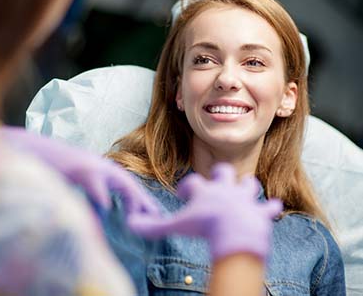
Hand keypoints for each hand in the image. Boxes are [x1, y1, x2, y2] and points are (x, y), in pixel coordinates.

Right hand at [0, 126, 158, 215]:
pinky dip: (101, 195)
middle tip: (157, 217)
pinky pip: (94, 183)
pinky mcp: (78, 167)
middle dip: (144, 200)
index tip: (153, 214)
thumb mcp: (76, 185)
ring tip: (138, 216)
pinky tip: (106, 207)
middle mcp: (100, 166)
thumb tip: (103, 214)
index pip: (127, 185)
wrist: (30, 150)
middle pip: (129, 183)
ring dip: (131, 198)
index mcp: (101, 170)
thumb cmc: (52, 170)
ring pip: (120, 181)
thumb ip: (91, 198)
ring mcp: (90, 165)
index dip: (140, 199)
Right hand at [128, 163, 281, 260]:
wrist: (234, 232)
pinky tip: (273, 207)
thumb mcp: (175, 225)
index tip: (183, 196)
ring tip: (243, 191)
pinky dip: (270, 208)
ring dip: (247, 187)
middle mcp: (225, 188)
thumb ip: (153, 226)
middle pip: (224, 172)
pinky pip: (269, 207)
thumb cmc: (204, 226)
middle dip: (221, 175)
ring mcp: (244, 198)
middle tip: (217, 185)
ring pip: (249, 184)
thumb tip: (130, 223)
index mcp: (205, 190)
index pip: (192, 182)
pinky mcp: (260, 211)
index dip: (186, 188)